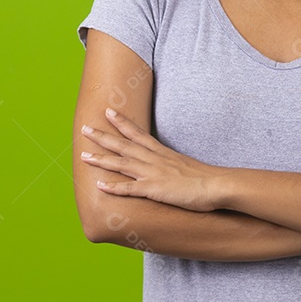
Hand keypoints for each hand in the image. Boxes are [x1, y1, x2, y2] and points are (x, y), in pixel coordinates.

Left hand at [80, 107, 223, 211]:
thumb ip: (174, 166)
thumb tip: (169, 169)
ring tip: (83, 155)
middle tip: (85, 128)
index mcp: (162, 152)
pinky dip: (114, 187)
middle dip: (103, 136)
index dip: (122, 122)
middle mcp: (154, 159)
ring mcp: (153, 173)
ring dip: (101, 159)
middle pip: (124, 144)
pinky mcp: (155, 189)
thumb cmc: (205, 178)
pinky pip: (130, 188)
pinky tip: (100, 185)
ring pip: (121, 163)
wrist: (217, 185)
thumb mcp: (186, 166)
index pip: (138, 133)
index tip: (108, 111)